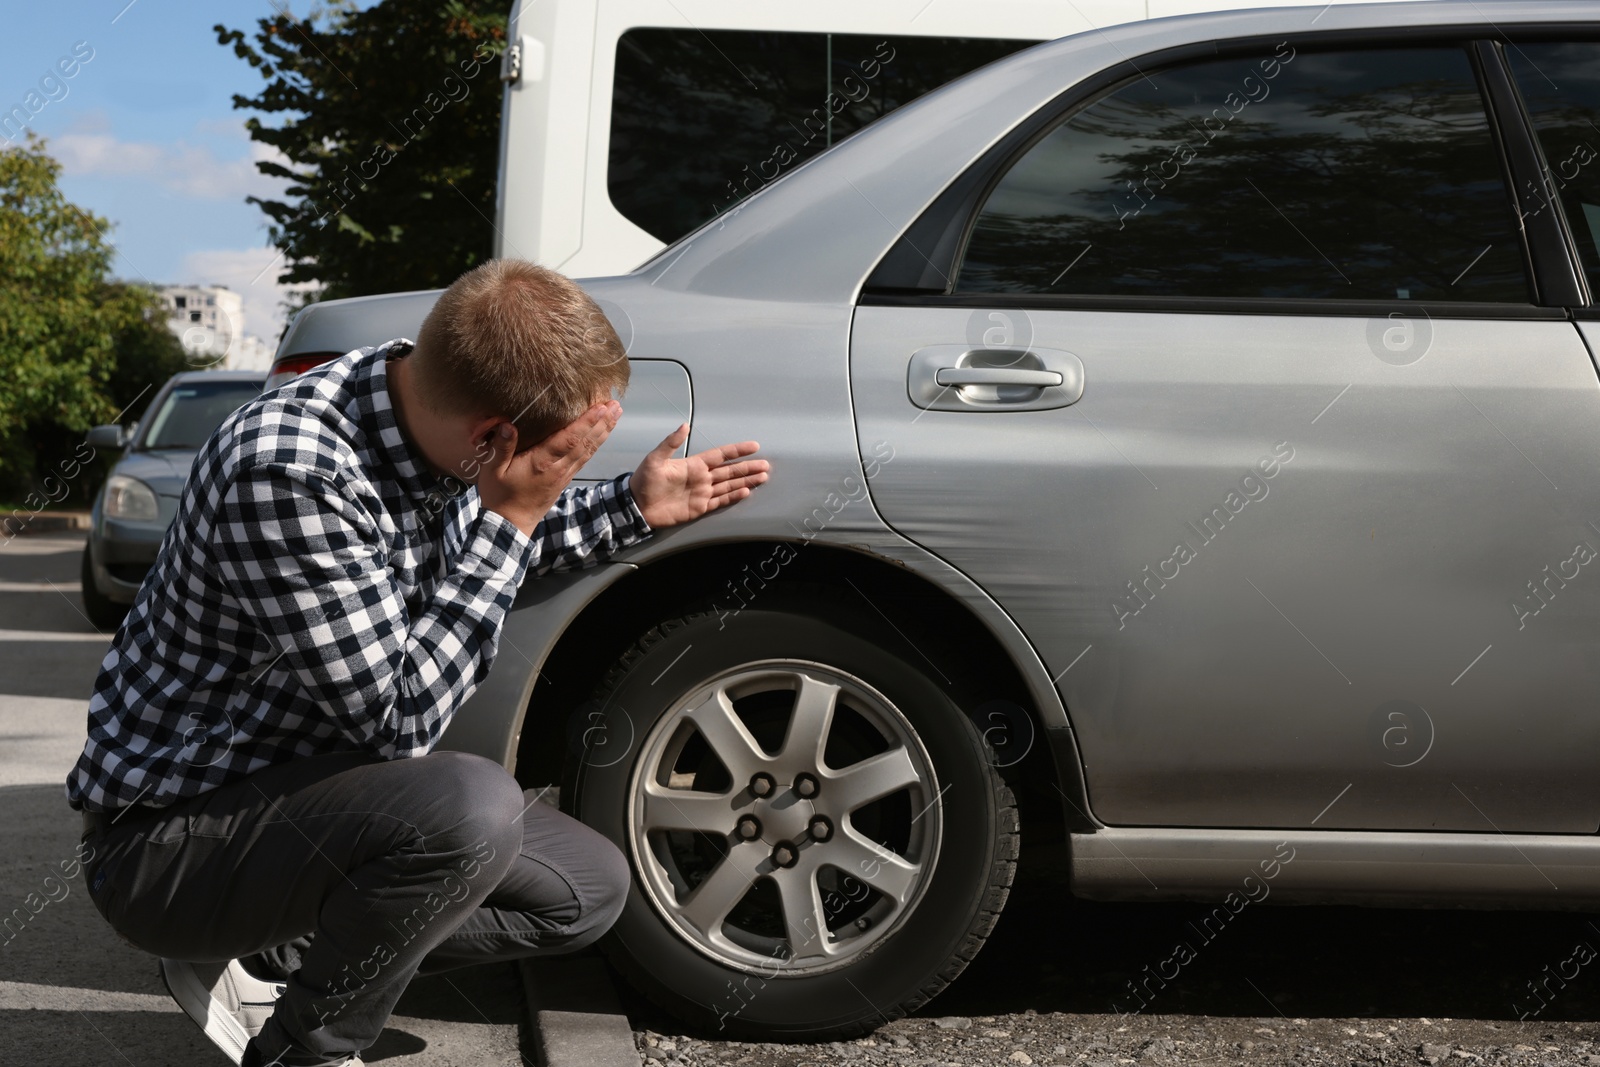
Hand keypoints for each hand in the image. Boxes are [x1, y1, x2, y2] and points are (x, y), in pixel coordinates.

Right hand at [478, 401, 620, 536]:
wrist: (509, 525)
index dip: (586, 422)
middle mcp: (558, 468)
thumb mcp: (492, 471)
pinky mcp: (564, 480)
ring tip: (615, 414)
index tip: (600, 407)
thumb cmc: (499, 496)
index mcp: (542, 463)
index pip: (570, 439)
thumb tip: (508, 425)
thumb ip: (500, 447)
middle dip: (602, 422)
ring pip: (588, 450)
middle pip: (585, 442)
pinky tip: (601, 434)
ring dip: (603, 431)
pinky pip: (584, 458)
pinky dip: (595, 444)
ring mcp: (564, 475)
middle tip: (616, 404)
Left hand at [631, 423, 769, 528]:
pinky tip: (746, 492)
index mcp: (693, 464)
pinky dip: (733, 497)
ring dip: (746, 481)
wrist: (637, 506)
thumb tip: (684, 425)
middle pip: (730, 471)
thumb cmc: (644, 480)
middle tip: (766, 464)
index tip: (754, 446)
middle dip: (748, 467)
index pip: (721, 455)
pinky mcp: (699, 508)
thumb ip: (671, 443)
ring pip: (729, 485)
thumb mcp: (655, 459)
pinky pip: (720, 501)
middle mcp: (701, 477)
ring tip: (762, 477)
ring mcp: (702, 493)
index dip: (737, 450)